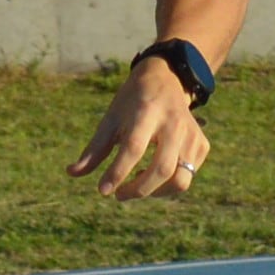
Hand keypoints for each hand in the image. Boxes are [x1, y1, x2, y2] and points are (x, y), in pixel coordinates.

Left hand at [70, 65, 210, 198]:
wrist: (166, 79)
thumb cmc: (132, 102)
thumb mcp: (111, 119)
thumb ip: (94, 149)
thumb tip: (71, 173)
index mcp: (147, 112)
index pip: (134, 148)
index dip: (117, 173)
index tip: (102, 191)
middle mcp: (174, 123)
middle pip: (161, 169)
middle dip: (137, 190)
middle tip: (119, 195)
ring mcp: (192, 134)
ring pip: (180, 180)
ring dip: (155, 192)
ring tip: (136, 185)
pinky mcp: (202, 145)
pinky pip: (187, 176)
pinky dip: (168, 185)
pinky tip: (152, 176)